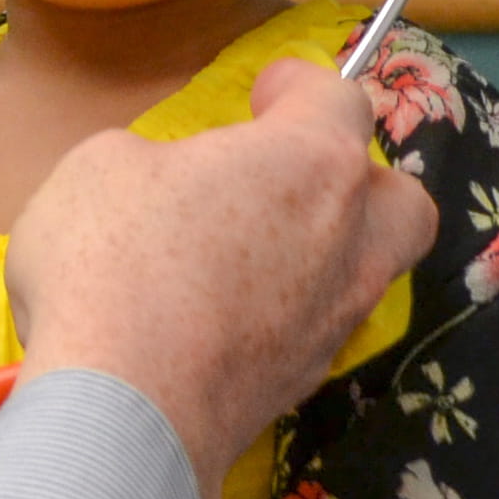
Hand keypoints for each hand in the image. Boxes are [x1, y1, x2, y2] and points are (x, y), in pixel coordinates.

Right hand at [2, 56, 435, 483]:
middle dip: (357, 181)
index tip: (269, 90)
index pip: (337, 98)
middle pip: (398, 198)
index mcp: (310, 162)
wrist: (123, 412)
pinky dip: (283, 317)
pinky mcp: (304, 384)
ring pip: (365, 272)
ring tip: (254, 255)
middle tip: (292, 182)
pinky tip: (224, 321)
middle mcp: (348, 239)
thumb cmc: (112, 263)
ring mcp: (334, 320)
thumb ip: (154, 160)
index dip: (300, 86)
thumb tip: (165, 187)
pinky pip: (314, 331)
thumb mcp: (100, 167)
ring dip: (323, 254)